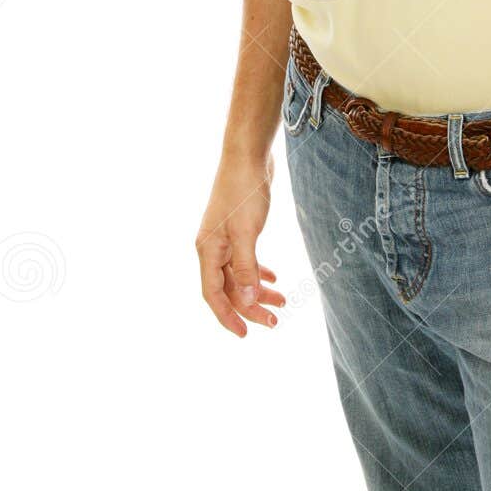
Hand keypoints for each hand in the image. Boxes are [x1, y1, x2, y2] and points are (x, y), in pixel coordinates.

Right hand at [195, 153, 285, 336]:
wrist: (248, 156)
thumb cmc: (244, 191)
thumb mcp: (247, 232)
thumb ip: (246, 267)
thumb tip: (247, 300)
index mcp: (208, 250)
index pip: (213, 295)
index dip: (227, 317)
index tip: (245, 335)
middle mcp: (212, 247)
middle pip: (229, 288)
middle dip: (250, 307)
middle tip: (275, 321)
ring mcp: (224, 238)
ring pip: (239, 274)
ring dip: (258, 290)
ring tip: (282, 302)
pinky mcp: (238, 229)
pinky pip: (245, 259)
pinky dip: (258, 271)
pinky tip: (273, 277)